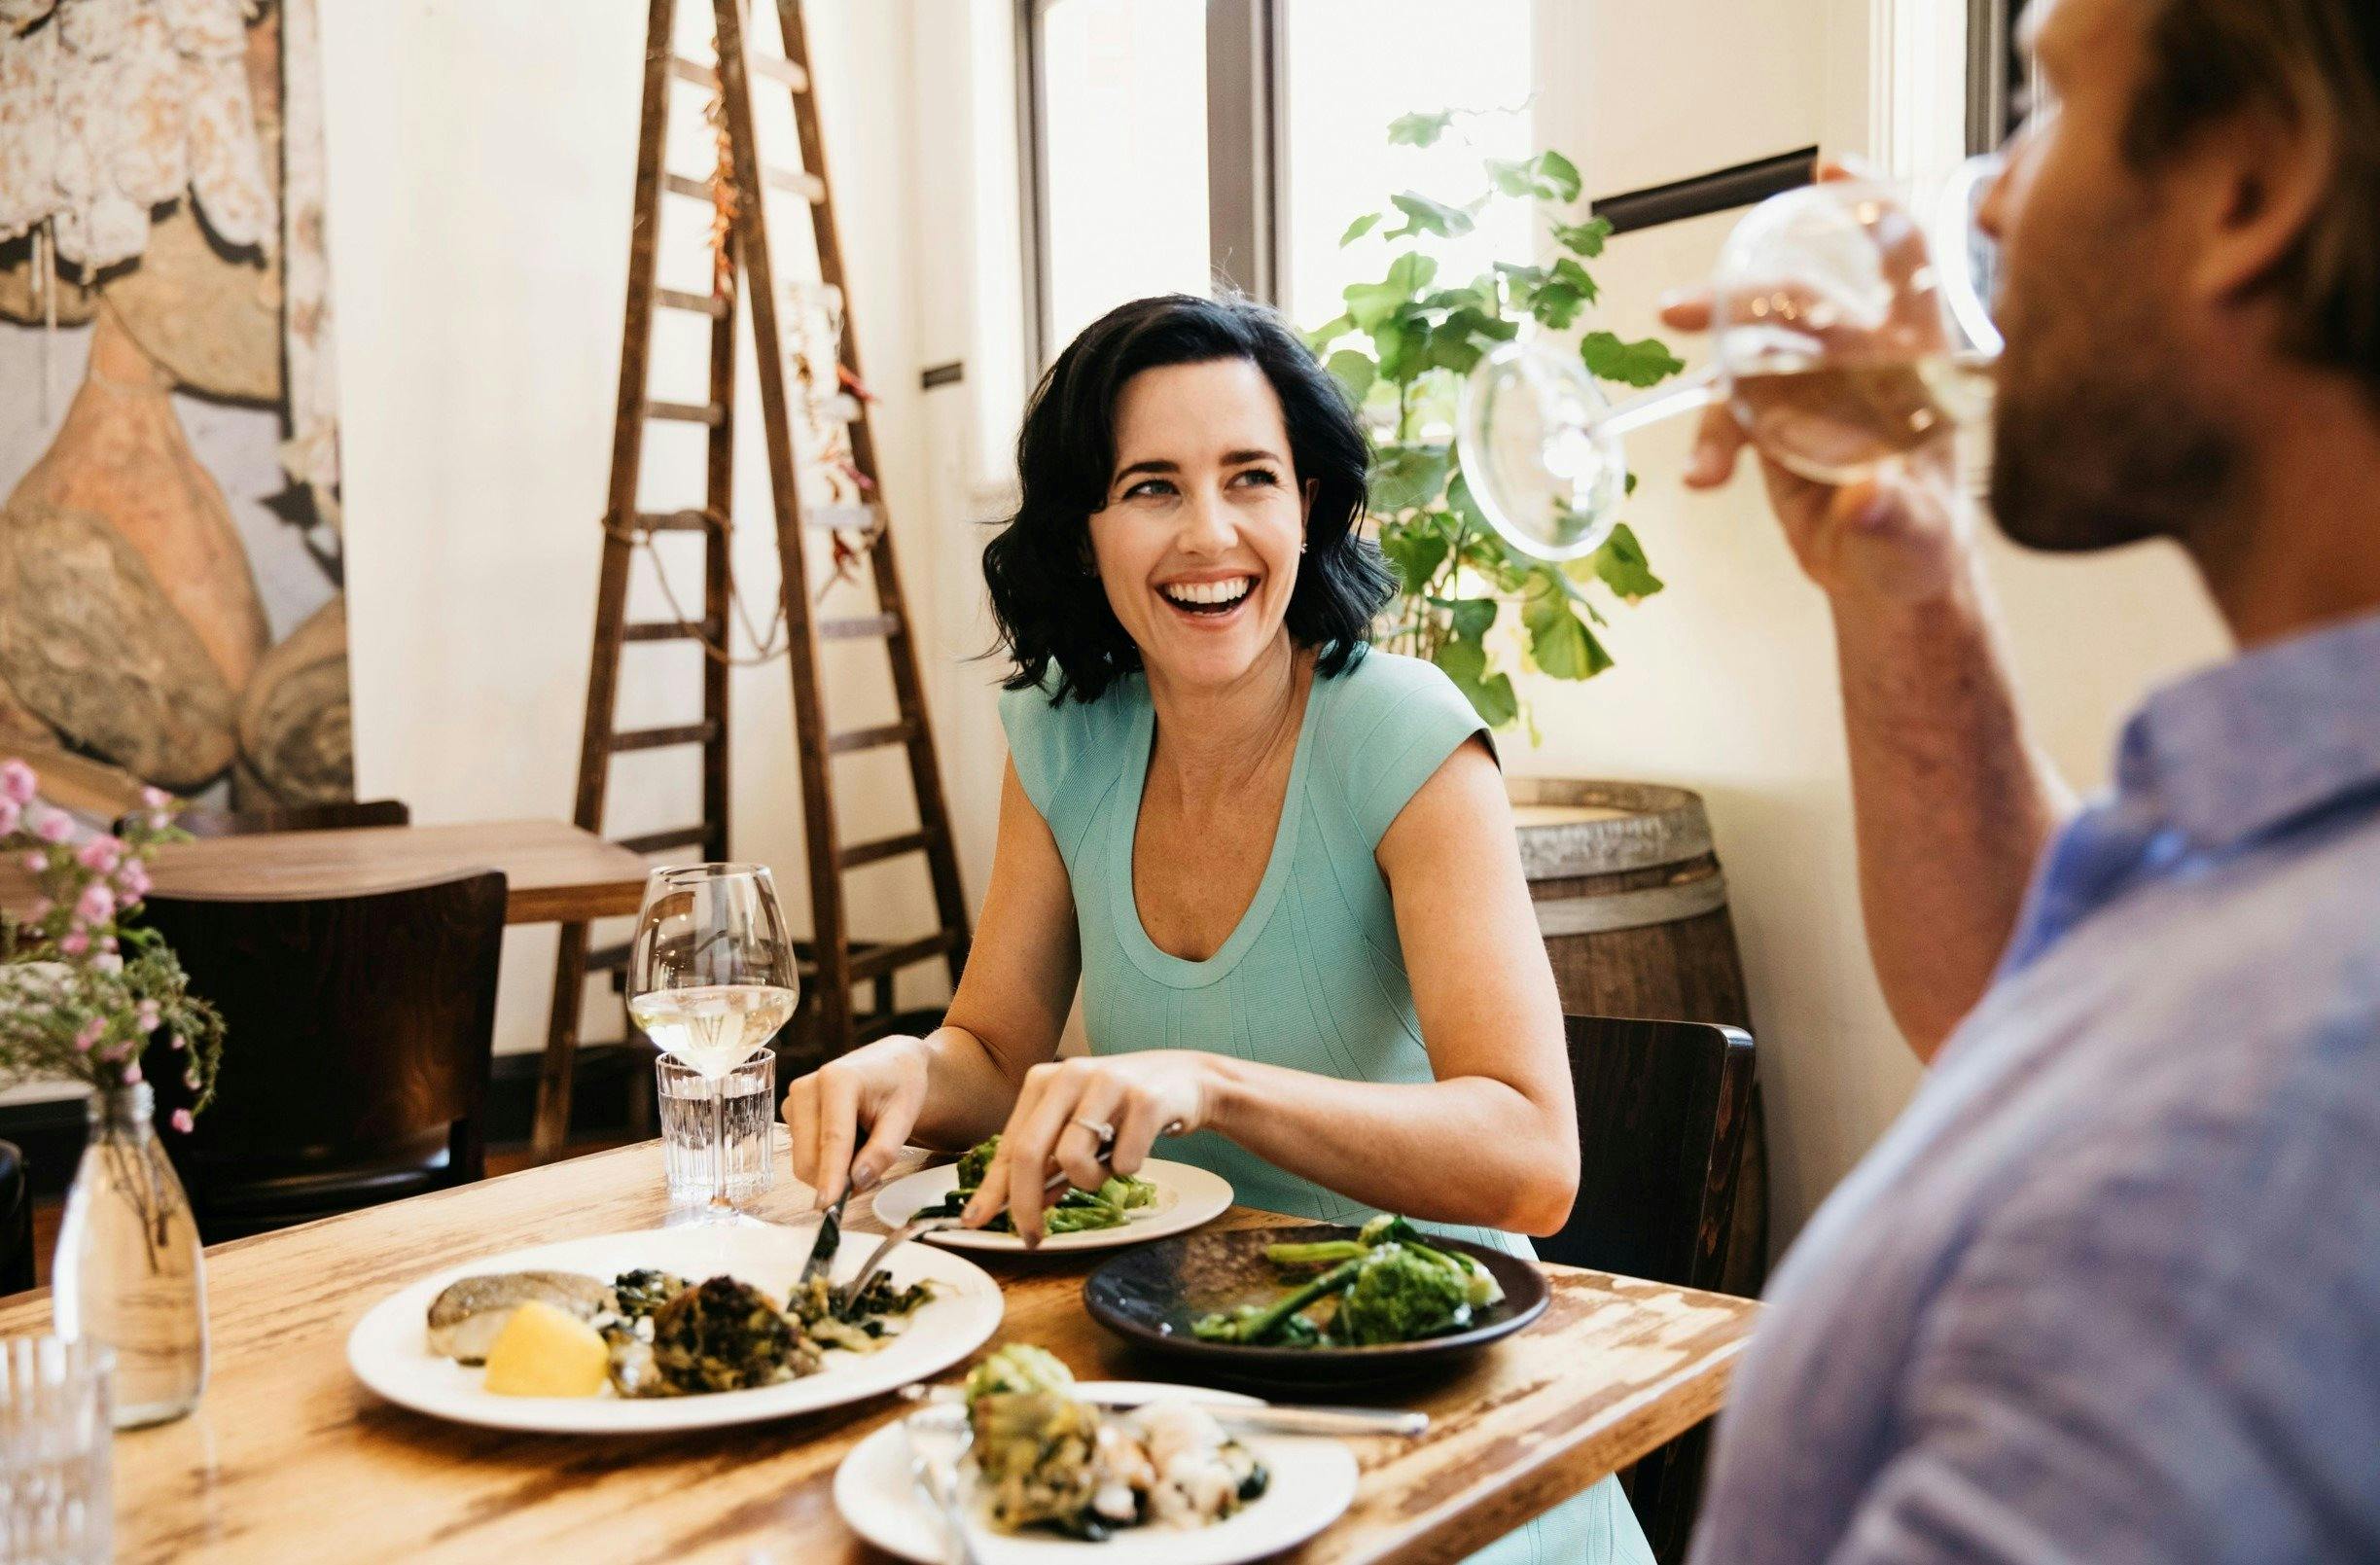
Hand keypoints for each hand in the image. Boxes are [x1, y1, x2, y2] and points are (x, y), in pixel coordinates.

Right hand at [782, 1033, 930, 1205]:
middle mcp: (807, 1087)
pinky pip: (803, 1154)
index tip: (829, 1204)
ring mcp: (795, 1100)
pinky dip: (826, 1160)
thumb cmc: (900, 1085)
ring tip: (863, 1145)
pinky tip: (848, 1140)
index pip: (833, 1139)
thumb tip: (857, 1182)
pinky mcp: (791, 1113)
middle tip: (871, 1172)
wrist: (891, 1063)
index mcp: (838, 1080)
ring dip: (833, 1168)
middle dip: (836, 1177)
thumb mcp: (905, 1116)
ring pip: (804, 1160)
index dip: (831, 1175)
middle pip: (809, 1156)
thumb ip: (883, 1151)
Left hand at [960, 1052, 1214, 1246]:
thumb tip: (1014, 1206)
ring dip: (1090, 1181)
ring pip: (1073, 1159)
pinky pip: (1123, 1162)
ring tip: (1108, 1166)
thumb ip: (1047, 1161)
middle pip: (1029, 1152)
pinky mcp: (1146, 1100)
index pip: (1009, 1144)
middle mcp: (1071, 1075)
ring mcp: (1109, 1084)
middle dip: (1026, 1204)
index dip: (992, 1189)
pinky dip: (1127, 1169)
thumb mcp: (1078, 1127)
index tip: (976, 1222)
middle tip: (1033, 1237)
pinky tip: (1139, 1149)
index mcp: (1044, 1080)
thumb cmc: (1124, 1108)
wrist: (1189, 1079)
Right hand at [1660, 162, 1974, 608]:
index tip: (1828, 171)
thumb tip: (1868, 498)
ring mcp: (1816, 385)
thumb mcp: (1917, 542)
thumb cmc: (1920, 552)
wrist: (1883, 581)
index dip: (1871, 208)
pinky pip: (1730, 406)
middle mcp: (1865, 360)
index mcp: (1919, 365)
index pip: (1905, 265)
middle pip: (1804, 296)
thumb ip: (1896, 519)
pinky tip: (1703, 480)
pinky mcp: (1776, 417)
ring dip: (1712, 353)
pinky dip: (1709, 439)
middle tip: (1683, 310)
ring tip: (1681, 368)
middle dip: (1742, 293)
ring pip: (1755, 343)